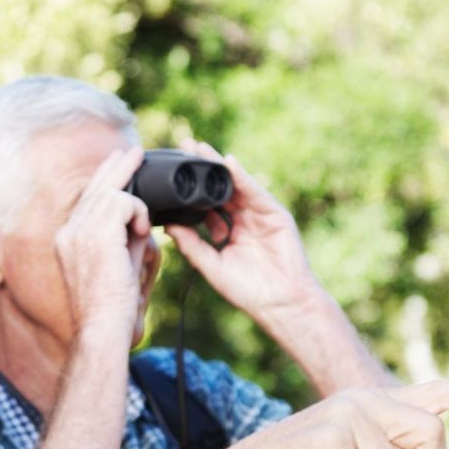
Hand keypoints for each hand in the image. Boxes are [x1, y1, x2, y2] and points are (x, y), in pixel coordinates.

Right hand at [53, 147, 152, 334]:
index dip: (105, 184)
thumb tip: (140, 223)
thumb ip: (125, 241)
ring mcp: (78, 230)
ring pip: (110, 192)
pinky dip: (138, 213)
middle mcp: (68, 231)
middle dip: (116, 168)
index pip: (86, 201)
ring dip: (134, 200)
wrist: (102, 327)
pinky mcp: (95, 232)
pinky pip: (122, 202)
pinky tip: (142, 230)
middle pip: (94, 188)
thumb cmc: (112, 309)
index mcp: (68, 240)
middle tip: (133, 151)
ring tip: (145, 209)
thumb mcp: (118, 267)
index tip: (121, 172)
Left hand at [164, 139, 322, 321]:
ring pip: (235, 185)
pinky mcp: (274, 213)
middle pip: (218, 189)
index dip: (189, 191)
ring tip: (198, 147)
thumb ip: (191, 244)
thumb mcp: (212, 265)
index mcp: (226, 232)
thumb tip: (168, 225)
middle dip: (202, 169)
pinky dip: (241, 177)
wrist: (280, 301)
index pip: (205, 205)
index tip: (170, 176)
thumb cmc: (248, 290)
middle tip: (182, 146)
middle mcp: (242, 220)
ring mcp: (258, 214)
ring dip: (217, 166)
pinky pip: (254, 191)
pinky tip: (227, 163)